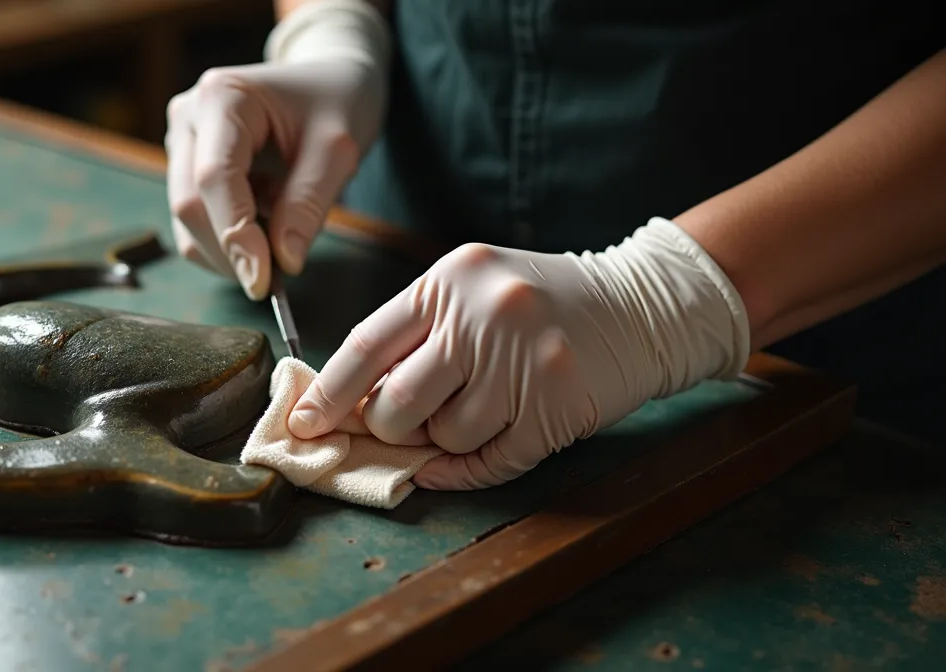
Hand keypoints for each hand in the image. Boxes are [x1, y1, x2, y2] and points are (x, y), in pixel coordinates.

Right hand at [163, 0, 390, 299]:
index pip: (214, 179)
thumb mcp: (338, 150)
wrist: (330, 80)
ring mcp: (182, 142)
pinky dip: (232, 237)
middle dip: (232, 249)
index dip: (235, 236)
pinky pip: (196, 222)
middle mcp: (188, 117)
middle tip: (281, 272)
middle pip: (190, 204)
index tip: (263, 283)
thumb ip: (308, 204)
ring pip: (187, 221)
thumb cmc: (337, 101)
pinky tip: (267, 213)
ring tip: (283, 219)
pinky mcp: (187, 167)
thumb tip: (284, 262)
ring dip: (233, 246)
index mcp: (222, 97)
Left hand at [286, 218, 751, 488]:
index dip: (327, 394)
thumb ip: (414, 334)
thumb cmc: (542, 301)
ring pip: (444, 439)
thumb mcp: (473, 289)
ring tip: (479, 407)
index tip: (302, 425)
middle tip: (408, 421)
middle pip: (397, 405)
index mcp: (450, 280)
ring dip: (446, 440)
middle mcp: (485, 317)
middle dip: (390, 427)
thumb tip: (350, 403)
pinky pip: (487, 463)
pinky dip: (466, 471)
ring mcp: (523, 364)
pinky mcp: (555, 408)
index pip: (366, 346)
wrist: (643, 305)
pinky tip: (467, 456)